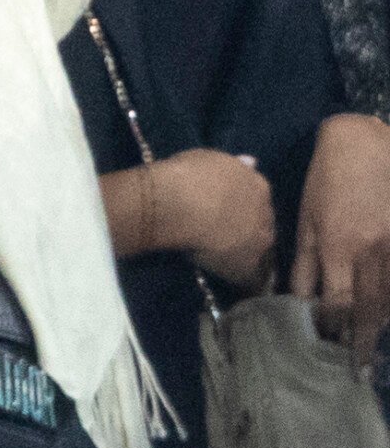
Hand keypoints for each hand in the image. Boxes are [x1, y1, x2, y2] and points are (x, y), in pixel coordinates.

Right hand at [156, 146, 275, 291]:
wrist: (181, 202)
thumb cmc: (190, 175)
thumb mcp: (212, 160)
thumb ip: (234, 166)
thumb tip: (251, 162)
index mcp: (259, 186)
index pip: (261, 201)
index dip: (248, 210)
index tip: (236, 215)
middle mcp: (266, 213)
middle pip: (266, 227)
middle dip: (254, 233)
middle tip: (235, 240)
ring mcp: (259, 241)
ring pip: (263, 254)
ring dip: (253, 259)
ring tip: (236, 266)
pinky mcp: (246, 266)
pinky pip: (251, 279)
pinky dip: (246, 283)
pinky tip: (239, 288)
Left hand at [290, 114, 389, 364]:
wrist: (368, 142)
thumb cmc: (328, 180)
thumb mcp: (307, 218)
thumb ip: (304, 263)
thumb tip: (297, 301)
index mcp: (337, 246)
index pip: (336, 302)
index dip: (333, 330)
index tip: (329, 351)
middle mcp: (371, 252)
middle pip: (369, 309)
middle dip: (363, 342)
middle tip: (360, 372)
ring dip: (383, 326)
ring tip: (375, 350)